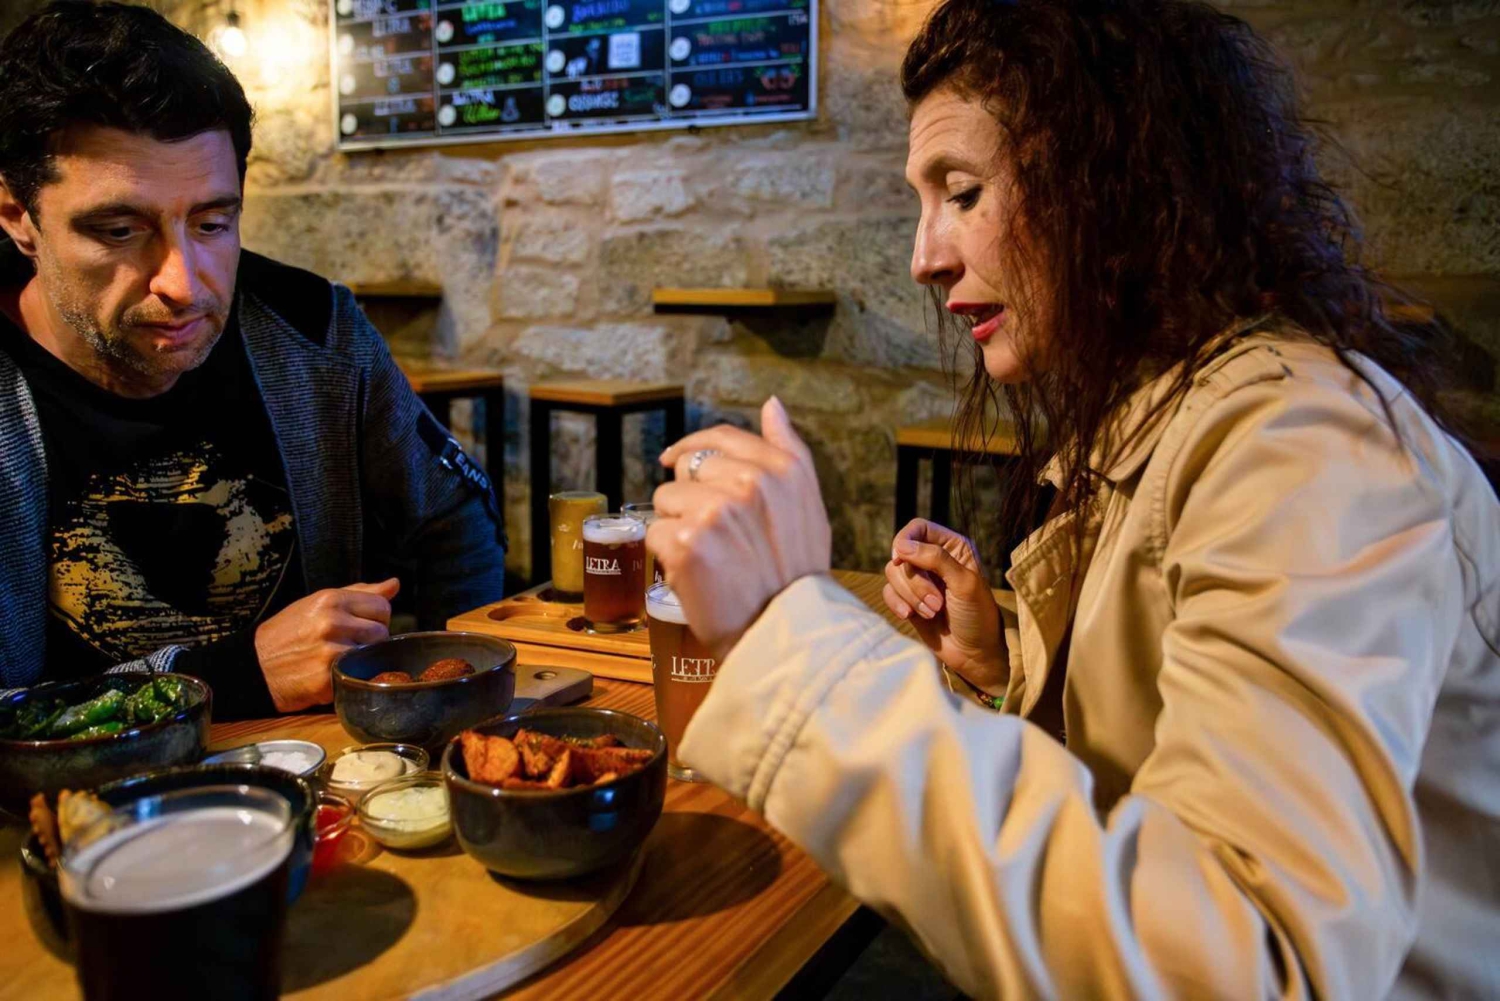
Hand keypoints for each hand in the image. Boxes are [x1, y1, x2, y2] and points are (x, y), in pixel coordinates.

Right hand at [253, 578, 399, 712]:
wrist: (255, 665)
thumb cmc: (289, 631)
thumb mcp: (319, 602)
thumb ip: (359, 593)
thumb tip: (395, 584)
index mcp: (331, 600)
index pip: (382, 606)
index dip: (376, 617)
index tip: (362, 625)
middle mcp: (331, 623)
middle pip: (382, 632)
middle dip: (371, 640)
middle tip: (349, 645)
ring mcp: (330, 652)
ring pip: (373, 656)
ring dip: (363, 660)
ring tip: (341, 659)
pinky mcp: (327, 680)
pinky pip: (358, 676)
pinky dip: (351, 677)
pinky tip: (335, 674)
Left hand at [649, 397, 830, 658]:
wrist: (785, 631)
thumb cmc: (797, 573)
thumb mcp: (808, 504)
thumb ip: (788, 450)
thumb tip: (771, 404)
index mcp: (782, 470)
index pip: (721, 438)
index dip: (693, 446)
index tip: (674, 459)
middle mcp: (749, 483)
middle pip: (687, 469)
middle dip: (689, 497)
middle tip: (712, 535)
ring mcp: (715, 511)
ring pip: (666, 500)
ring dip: (676, 526)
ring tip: (707, 556)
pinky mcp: (686, 542)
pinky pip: (655, 533)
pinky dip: (666, 556)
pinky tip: (694, 574)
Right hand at [884, 520, 1005, 689]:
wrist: (974, 653)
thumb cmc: (977, 615)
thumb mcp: (964, 583)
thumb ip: (935, 558)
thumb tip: (901, 546)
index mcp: (952, 547)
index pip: (918, 528)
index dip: (905, 540)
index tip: (902, 559)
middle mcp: (933, 559)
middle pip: (901, 553)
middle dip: (914, 581)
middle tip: (936, 602)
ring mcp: (919, 580)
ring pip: (892, 573)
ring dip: (910, 595)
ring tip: (932, 612)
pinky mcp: (909, 600)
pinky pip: (888, 592)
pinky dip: (897, 604)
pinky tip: (911, 616)